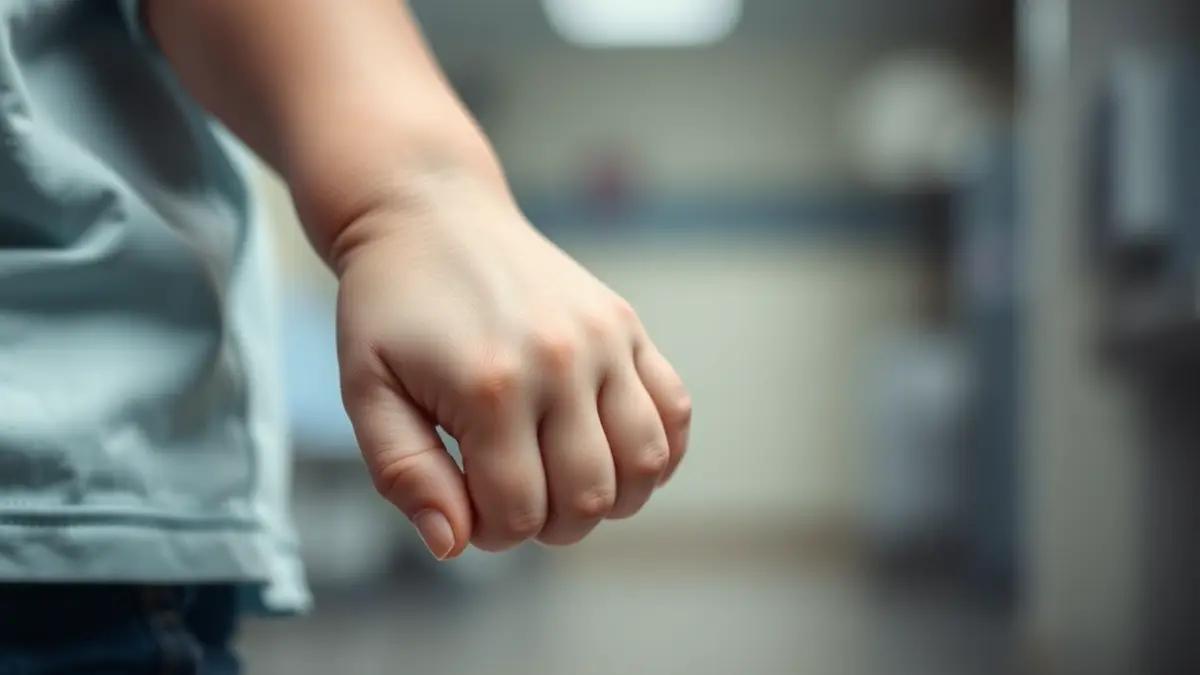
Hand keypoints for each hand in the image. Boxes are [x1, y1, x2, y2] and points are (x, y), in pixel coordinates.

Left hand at [333, 171, 691, 558]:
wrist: (430, 213)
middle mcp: (559, 362)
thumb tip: (451, 544)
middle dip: (550, 526)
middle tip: (514, 499)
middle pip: (587, 498)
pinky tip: (616, 455)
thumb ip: (405, 473)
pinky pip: (675, 409)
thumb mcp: (367, 390)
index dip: (490, 534)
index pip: (517, 513)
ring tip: (566, 482)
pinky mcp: (626, 324)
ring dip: (611, 499)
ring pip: (646, 463)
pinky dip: (659, 451)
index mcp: (490, 386)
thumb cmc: (390, 306)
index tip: (466, 508)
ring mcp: (604, 339)